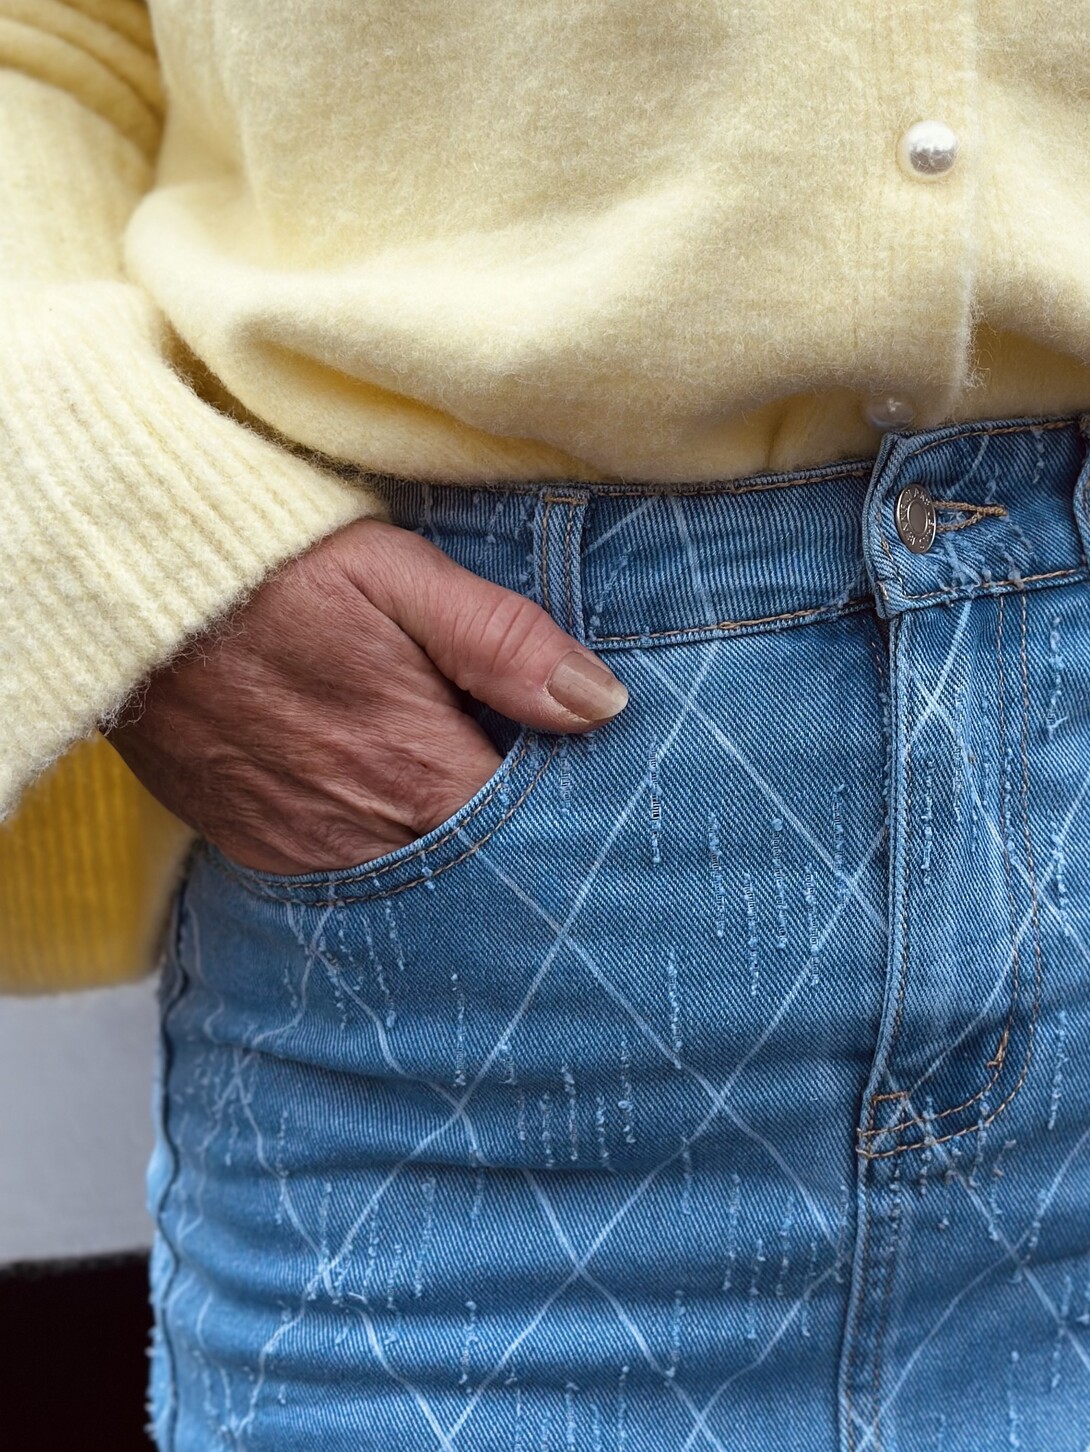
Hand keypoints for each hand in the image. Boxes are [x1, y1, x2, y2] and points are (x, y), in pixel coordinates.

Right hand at [105, 517, 627, 874]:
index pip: (532, 833)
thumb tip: (602, 703)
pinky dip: (383, 852)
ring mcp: (304, 851)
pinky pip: (346, 878)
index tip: (595, 781)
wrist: (124, 595)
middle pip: (479, 867)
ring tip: (470, 793)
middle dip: (517, 838)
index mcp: (417, 770)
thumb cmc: (270, 570)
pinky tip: (396, 807)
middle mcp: (364, 834)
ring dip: (449, 849)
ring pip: (415, 880)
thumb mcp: (397, 576)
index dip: (571, 812)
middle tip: (543, 789)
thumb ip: (503, 642)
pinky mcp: (257, 849)